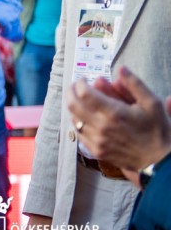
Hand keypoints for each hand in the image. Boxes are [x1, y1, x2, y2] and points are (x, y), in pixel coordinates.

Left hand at [68, 66, 170, 186]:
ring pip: (73, 118)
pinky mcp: (95, 150)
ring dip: (73, 106)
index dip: (80, 83)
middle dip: (71, 91)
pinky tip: (85, 117)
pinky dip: (78, 121)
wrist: (158, 160)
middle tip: (76, 87)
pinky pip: (78, 133)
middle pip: (73, 104)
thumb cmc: (157, 131)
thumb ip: (134, 84)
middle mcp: (101, 127)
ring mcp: (96, 140)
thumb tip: (121, 69)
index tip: (84, 80)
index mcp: (114, 113)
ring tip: (82, 100)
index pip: (84, 93)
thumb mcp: (151, 103)